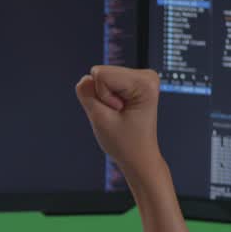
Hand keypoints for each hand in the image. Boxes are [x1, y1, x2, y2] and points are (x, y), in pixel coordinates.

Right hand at [76, 67, 186, 231]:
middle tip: (119, 115)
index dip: (102, 98)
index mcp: (144, 82)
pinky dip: (107, 99)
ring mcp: (141, 78)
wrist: (139, 158)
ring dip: (104, 99)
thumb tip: (84, 79)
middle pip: (101, 73)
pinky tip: (120, 111)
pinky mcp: (132, 83)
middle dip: (103, 97)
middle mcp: (146, 75)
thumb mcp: (99, 119)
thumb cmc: (125, 143)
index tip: (118, 113)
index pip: (100, 75)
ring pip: (101, 78)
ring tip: (120, 115)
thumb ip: (86, 93)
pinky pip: (105, 83)